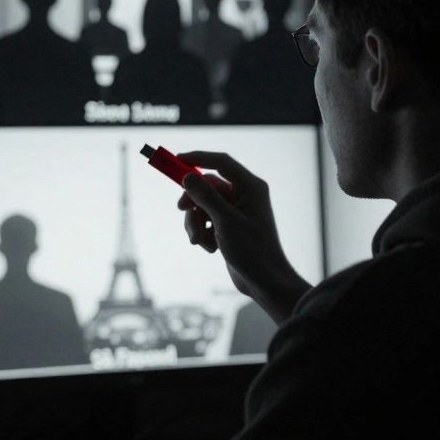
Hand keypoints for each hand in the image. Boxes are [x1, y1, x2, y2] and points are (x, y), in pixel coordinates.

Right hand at [177, 151, 311, 322]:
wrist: (263, 282)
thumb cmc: (252, 251)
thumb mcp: (225, 222)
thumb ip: (206, 197)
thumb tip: (187, 177)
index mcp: (251, 187)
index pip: (221, 162)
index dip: (198, 158)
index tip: (176, 160)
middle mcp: (244, 195)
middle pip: (207, 186)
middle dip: (193, 203)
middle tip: (181, 210)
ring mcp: (235, 211)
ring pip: (202, 205)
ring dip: (195, 223)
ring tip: (199, 241)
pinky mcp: (228, 226)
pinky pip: (206, 220)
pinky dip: (203, 233)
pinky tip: (211, 249)